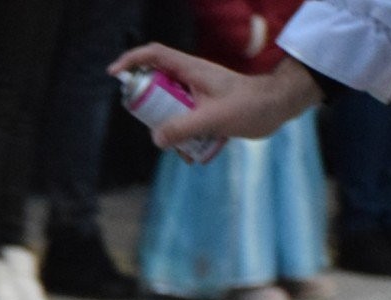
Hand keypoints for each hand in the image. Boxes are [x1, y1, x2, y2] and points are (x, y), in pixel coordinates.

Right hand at [108, 44, 320, 145]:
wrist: (276, 108)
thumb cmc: (250, 106)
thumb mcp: (215, 118)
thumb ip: (184, 128)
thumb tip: (156, 139)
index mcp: (191, 69)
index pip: (154, 56)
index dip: (131, 61)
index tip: (114, 76)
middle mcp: (190, 78)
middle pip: (155, 85)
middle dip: (147, 108)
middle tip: (151, 125)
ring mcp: (196, 93)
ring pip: (167, 107)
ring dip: (167, 128)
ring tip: (180, 147)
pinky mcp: (204, 108)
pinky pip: (182, 120)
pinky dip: (182, 137)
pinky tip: (193, 153)